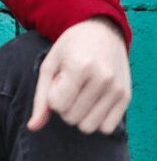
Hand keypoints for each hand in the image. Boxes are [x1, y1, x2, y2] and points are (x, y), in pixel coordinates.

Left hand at [27, 16, 130, 135]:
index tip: (58, 82)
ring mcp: (116, 89)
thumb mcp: (50, 65)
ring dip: (79, 115)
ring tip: (81, 93)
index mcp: (79, 66)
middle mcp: (102, 78)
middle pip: (71, 118)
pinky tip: (93, 101)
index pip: (57, 105)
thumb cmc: (70, 48)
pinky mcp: (126, 97)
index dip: (53, 97)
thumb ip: (40, 98)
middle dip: (65, 106)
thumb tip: (32, 127)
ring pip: (88, 127)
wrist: (102, 32)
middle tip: (70, 86)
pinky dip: (96, 119)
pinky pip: (106, 128)